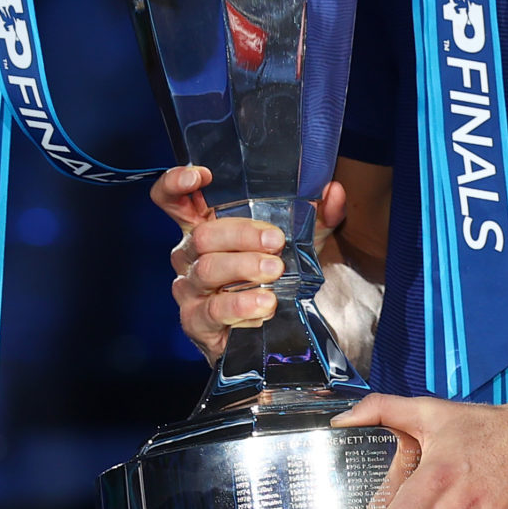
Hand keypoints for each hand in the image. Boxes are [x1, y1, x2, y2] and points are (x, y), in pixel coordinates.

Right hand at [153, 166, 349, 361]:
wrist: (274, 333)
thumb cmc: (276, 276)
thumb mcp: (303, 242)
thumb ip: (319, 215)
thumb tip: (334, 191)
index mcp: (207, 227)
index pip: (173, 199)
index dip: (176, 183)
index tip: (202, 175)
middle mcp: (190, 254)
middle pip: (202, 235)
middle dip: (241, 234)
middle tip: (276, 242)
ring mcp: (189, 288)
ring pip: (207, 269)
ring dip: (243, 268)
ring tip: (275, 272)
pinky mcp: (196, 321)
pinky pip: (212, 310)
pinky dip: (241, 306)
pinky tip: (264, 306)